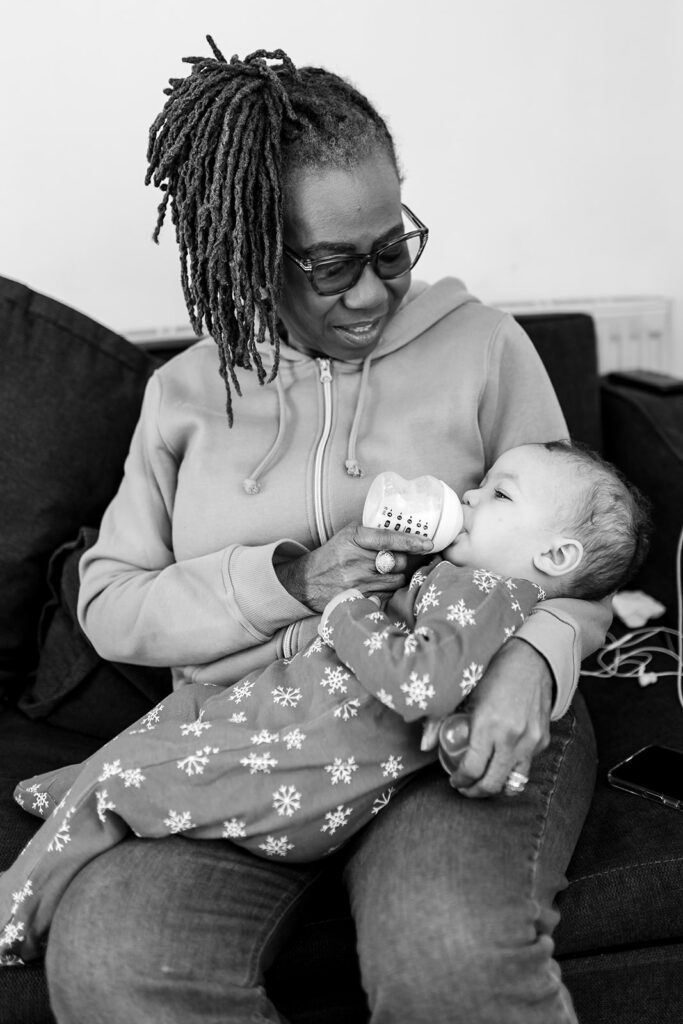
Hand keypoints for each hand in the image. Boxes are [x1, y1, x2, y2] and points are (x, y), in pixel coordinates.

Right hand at [275, 521, 432, 611]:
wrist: (306, 582)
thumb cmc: (331, 555)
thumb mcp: (347, 535)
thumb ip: (372, 532)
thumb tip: (404, 531)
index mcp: (354, 538)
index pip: (389, 538)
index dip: (411, 542)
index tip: (428, 544)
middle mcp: (356, 560)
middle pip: (397, 562)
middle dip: (405, 561)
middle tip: (407, 560)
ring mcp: (358, 582)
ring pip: (396, 580)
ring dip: (399, 576)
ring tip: (390, 573)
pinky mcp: (359, 598)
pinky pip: (387, 594)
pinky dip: (389, 589)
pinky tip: (381, 585)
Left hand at [447, 639, 552, 797]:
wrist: (531, 660)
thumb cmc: (493, 673)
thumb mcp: (464, 693)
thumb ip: (440, 721)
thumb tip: (425, 746)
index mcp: (488, 724)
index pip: (473, 769)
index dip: (461, 781)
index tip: (455, 780)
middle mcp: (512, 737)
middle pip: (493, 783)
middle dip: (475, 791)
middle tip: (466, 787)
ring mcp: (530, 741)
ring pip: (514, 782)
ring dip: (497, 787)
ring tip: (485, 780)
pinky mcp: (543, 740)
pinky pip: (526, 765)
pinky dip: (513, 768)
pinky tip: (501, 760)